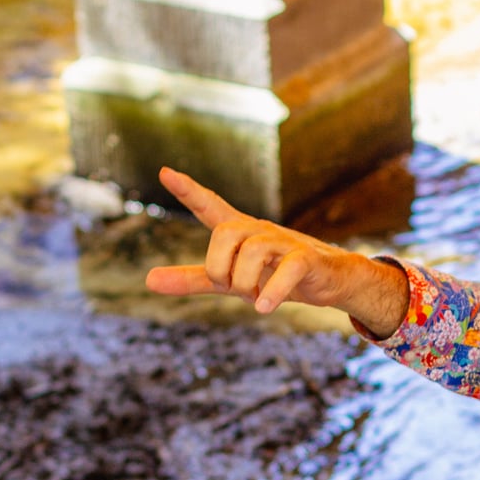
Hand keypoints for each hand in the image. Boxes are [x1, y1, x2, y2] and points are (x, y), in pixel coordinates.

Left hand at [144, 168, 409, 336]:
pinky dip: (272, 292)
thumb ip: (192, 279)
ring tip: (254, 297)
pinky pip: (286, 270)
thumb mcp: (229, 280)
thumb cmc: (274, 275)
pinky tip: (263, 307)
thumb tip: (148, 281)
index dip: (188, 191)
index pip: (210, 206)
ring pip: (252, 252)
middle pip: (224, 234)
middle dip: (219, 267)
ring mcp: (284, 242)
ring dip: (245, 282)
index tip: (165, 172)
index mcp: (239, 231)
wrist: (331, 279)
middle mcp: (259, 231)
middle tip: (231, 287)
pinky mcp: (306, 259)